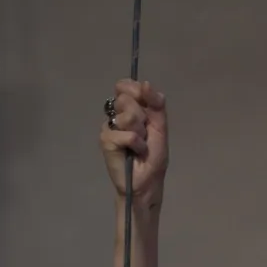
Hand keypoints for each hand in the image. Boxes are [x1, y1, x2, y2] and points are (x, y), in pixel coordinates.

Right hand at [100, 79, 167, 206]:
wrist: (146, 183)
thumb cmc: (153, 158)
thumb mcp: (160, 128)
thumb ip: (156, 105)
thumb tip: (145, 83)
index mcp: (130, 109)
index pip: (125, 86)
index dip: (135, 91)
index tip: (145, 104)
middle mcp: (117, 114)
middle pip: (126, 98)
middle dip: (141, 117)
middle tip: (143, 134)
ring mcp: (109, 127)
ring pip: (127, 115)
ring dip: (140, 132)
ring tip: (139, 146)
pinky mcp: (106, 140)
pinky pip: (127, 134)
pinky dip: (136, 145)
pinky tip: (133, 153)